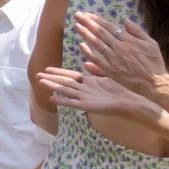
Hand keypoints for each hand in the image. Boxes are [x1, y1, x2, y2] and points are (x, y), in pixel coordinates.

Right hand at [36, 65, 161, 124]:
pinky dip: (62, 100)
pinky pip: (72, 103)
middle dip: (51, 78)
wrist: (131, 102)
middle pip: (64, 82)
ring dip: (53, 86)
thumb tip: (85, 63)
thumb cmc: (123, 90)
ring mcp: (85, 98)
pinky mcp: (87, 106)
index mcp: (89, 82)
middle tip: (37, 75)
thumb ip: (96, 70)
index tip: (47, 68)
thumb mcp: (109, 76)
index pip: (70, 76)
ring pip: (65, 91)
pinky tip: (52, 98)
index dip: (59, 72)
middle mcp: (84, 90)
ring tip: (41, 82)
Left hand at [72, 11, 168, 90]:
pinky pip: (97, 59)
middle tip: (78, 15)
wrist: (154, 82)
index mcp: (129, 40)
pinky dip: (88, 52)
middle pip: (101, 33)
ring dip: (85, 34)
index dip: (98, 20)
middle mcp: (120, 47)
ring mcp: (114, 59)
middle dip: (88, 23)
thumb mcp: (151, 43)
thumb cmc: (154, 62)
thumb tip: (125, 20)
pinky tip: (80, 45)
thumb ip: (138, 32)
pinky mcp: (110, 70)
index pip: (110, 27)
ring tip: (76, 26)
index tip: (88, 15)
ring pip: (97, 44)